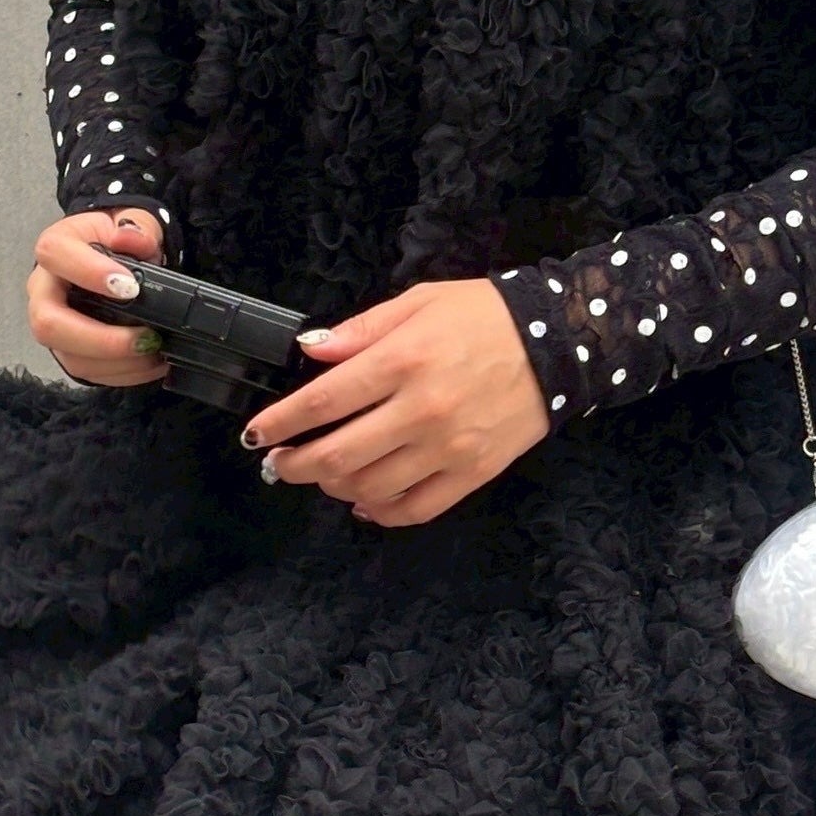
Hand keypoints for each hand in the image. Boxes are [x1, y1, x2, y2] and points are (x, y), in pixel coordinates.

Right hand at [27, 207, 171, 387]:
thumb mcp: (133, 222)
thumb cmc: (117, 239)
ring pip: (69, 356)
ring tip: (156, 352)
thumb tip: (128, 238)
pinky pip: (88, 371)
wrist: (113, 258)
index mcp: (56, 248)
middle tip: (145, 337)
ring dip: (118, 362)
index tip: (129, 288)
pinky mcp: (69, 349)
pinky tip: (150, 363)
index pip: (55, 255)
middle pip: (48, 323)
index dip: (88, 272)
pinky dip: (123, 373)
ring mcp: (53, 324)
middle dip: (100, 339)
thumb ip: (136, 228)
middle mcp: (44, 289)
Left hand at [240, 279, 550, 524]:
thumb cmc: (484, 316)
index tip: (256, 434)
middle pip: (338, 455)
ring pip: (370, 487)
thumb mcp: (419, 302)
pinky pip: (414, 508)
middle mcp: (421, 410)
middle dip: (295, 464)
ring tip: (320, 474)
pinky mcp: (472, 474)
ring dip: (332, 487)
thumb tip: (312, 352)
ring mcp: (448, 448)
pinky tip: (363, 501)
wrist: (559, 343)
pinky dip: (379, 512)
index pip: (323, 401)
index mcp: (403, 361)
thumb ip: (362, 330)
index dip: (280, 422)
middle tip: (279, 462)